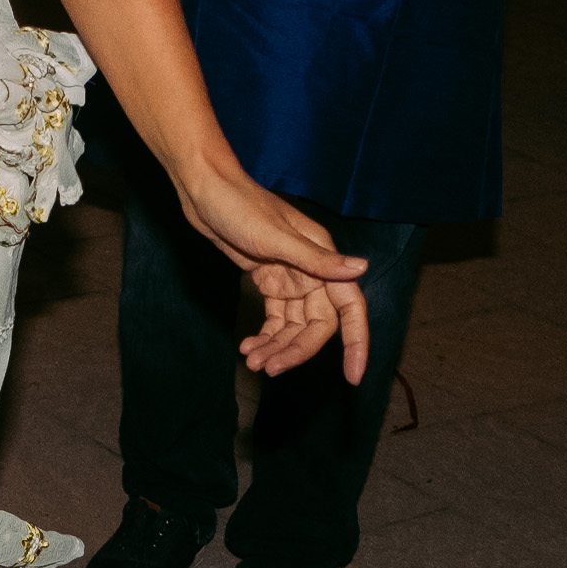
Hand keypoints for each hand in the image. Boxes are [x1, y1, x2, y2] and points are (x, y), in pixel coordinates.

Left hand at [167, 163, 373, 380]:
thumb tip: (361, 269)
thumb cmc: (239, 206)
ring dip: (277, 347)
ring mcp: (290, 276)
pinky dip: (265, 335)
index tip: (353, 377)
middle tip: (268, 369)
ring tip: (253, 361)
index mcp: (323, 256)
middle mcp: (312, 270)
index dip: (356, 342)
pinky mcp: (268, 280)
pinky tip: (248, 346)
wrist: (204, 190)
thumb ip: (317, 259)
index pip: (349, 308)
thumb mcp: (275, 236)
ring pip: (295, 326)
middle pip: (317, 325)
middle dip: (296, 351)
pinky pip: (276, 318)